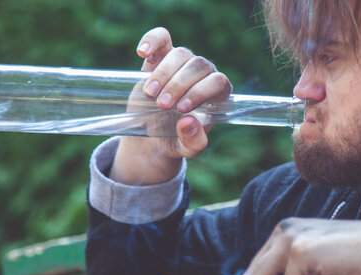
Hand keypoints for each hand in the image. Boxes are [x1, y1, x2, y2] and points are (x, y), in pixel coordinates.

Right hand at [110, 27, 231, 184]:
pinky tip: (142, 53)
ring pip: (180, 53)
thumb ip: (193, 142)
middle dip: (179, 85)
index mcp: (217, 95)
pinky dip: (152, 40)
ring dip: (164, 73)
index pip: (218, 81)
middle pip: (199, 65)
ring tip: (150, 95)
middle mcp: (203, 75)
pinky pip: (162, 37)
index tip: (182, 109)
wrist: (152, 137)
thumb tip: (189, 122)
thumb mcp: (186, 149)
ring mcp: (182, 64)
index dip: (201, 92)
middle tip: (163, 105)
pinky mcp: (160, 58)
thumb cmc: (175, 141)